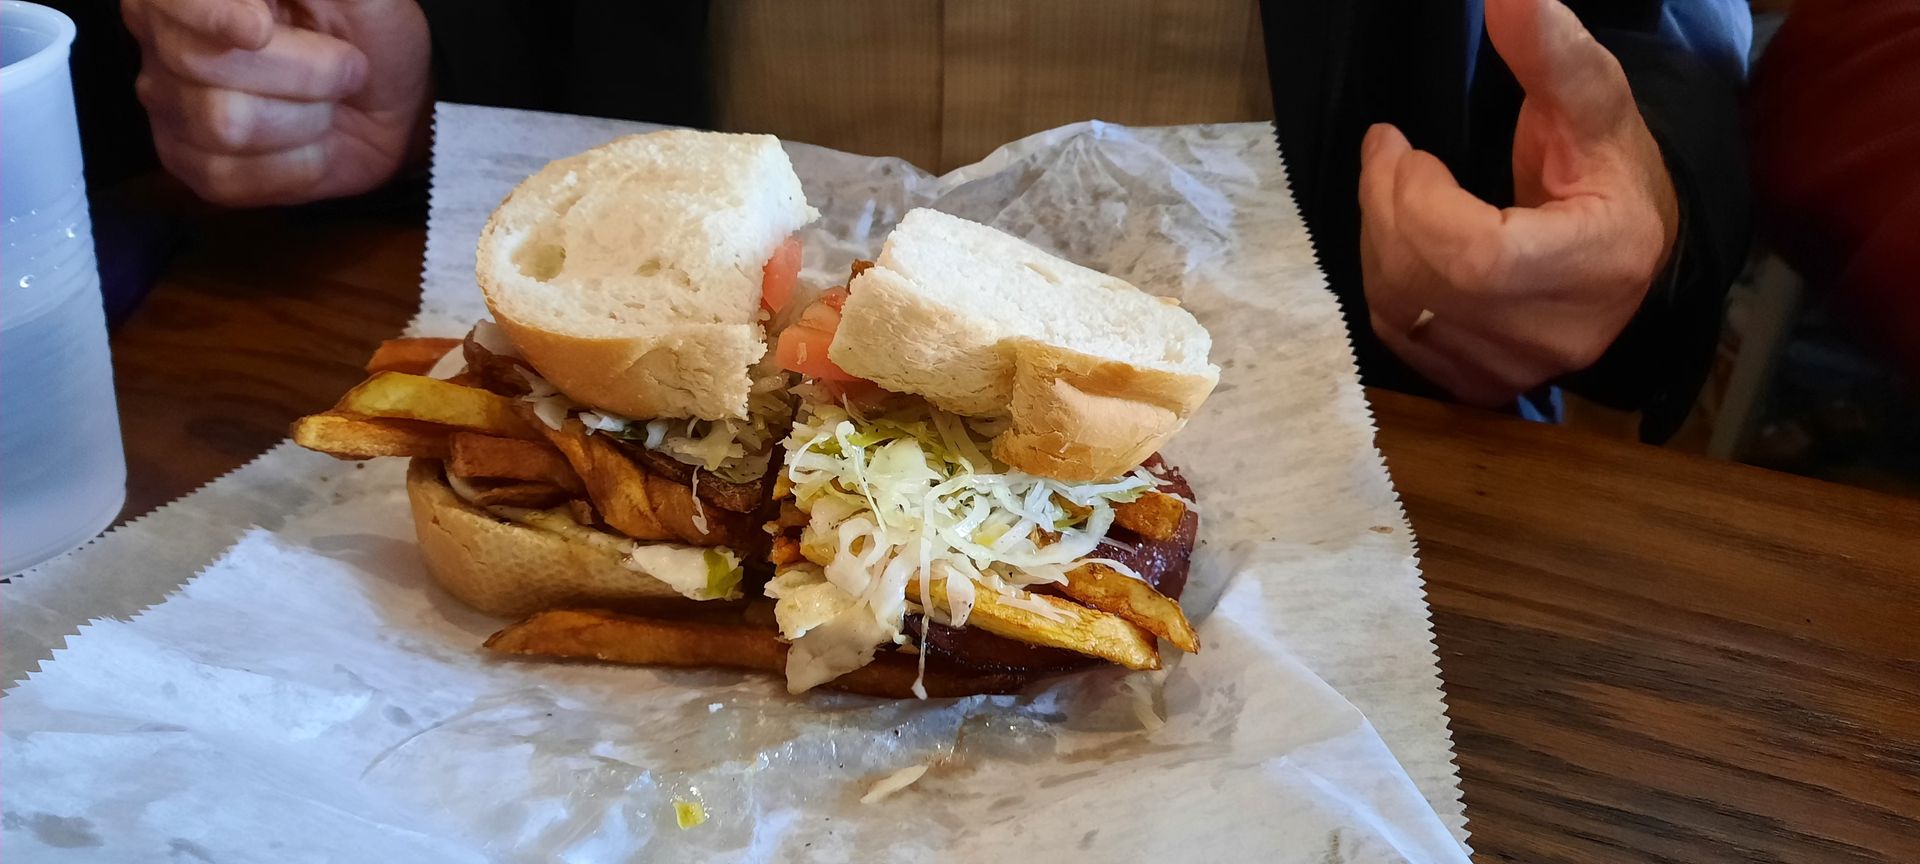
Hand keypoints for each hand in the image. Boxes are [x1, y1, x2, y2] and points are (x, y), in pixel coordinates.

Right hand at [124, 0, 431, 206]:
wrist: (390, 100)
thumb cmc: (368, 30)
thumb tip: (257, 7)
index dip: (210, 13)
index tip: (258, 30)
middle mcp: (163, 36)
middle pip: (200, 62)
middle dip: (304, 71)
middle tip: (347, 65)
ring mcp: (170, 104)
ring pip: (225, 124)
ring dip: (307, 118)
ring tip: (328, 103)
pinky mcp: (192, 164)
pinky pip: (230, 177)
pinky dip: (297, 165)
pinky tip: (311, 143)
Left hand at [1358, 0, 1678, 405]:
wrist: (1630, 253)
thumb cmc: (1609, 172)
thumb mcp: (1594, 104)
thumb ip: (1553, 55)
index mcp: (1599, 264)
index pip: (1475, 258)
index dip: (1415, 201)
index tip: (1402, 147)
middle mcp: (1559, 334)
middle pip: (1426, 282)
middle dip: (1384, 208)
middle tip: (1383, 155)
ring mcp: (1518, 370)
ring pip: (1402, 311)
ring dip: (1377, 239)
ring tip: (1391, 188)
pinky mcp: (1482, 385)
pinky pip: (1400, 337)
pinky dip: (1386, 280)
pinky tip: (1404, 239)